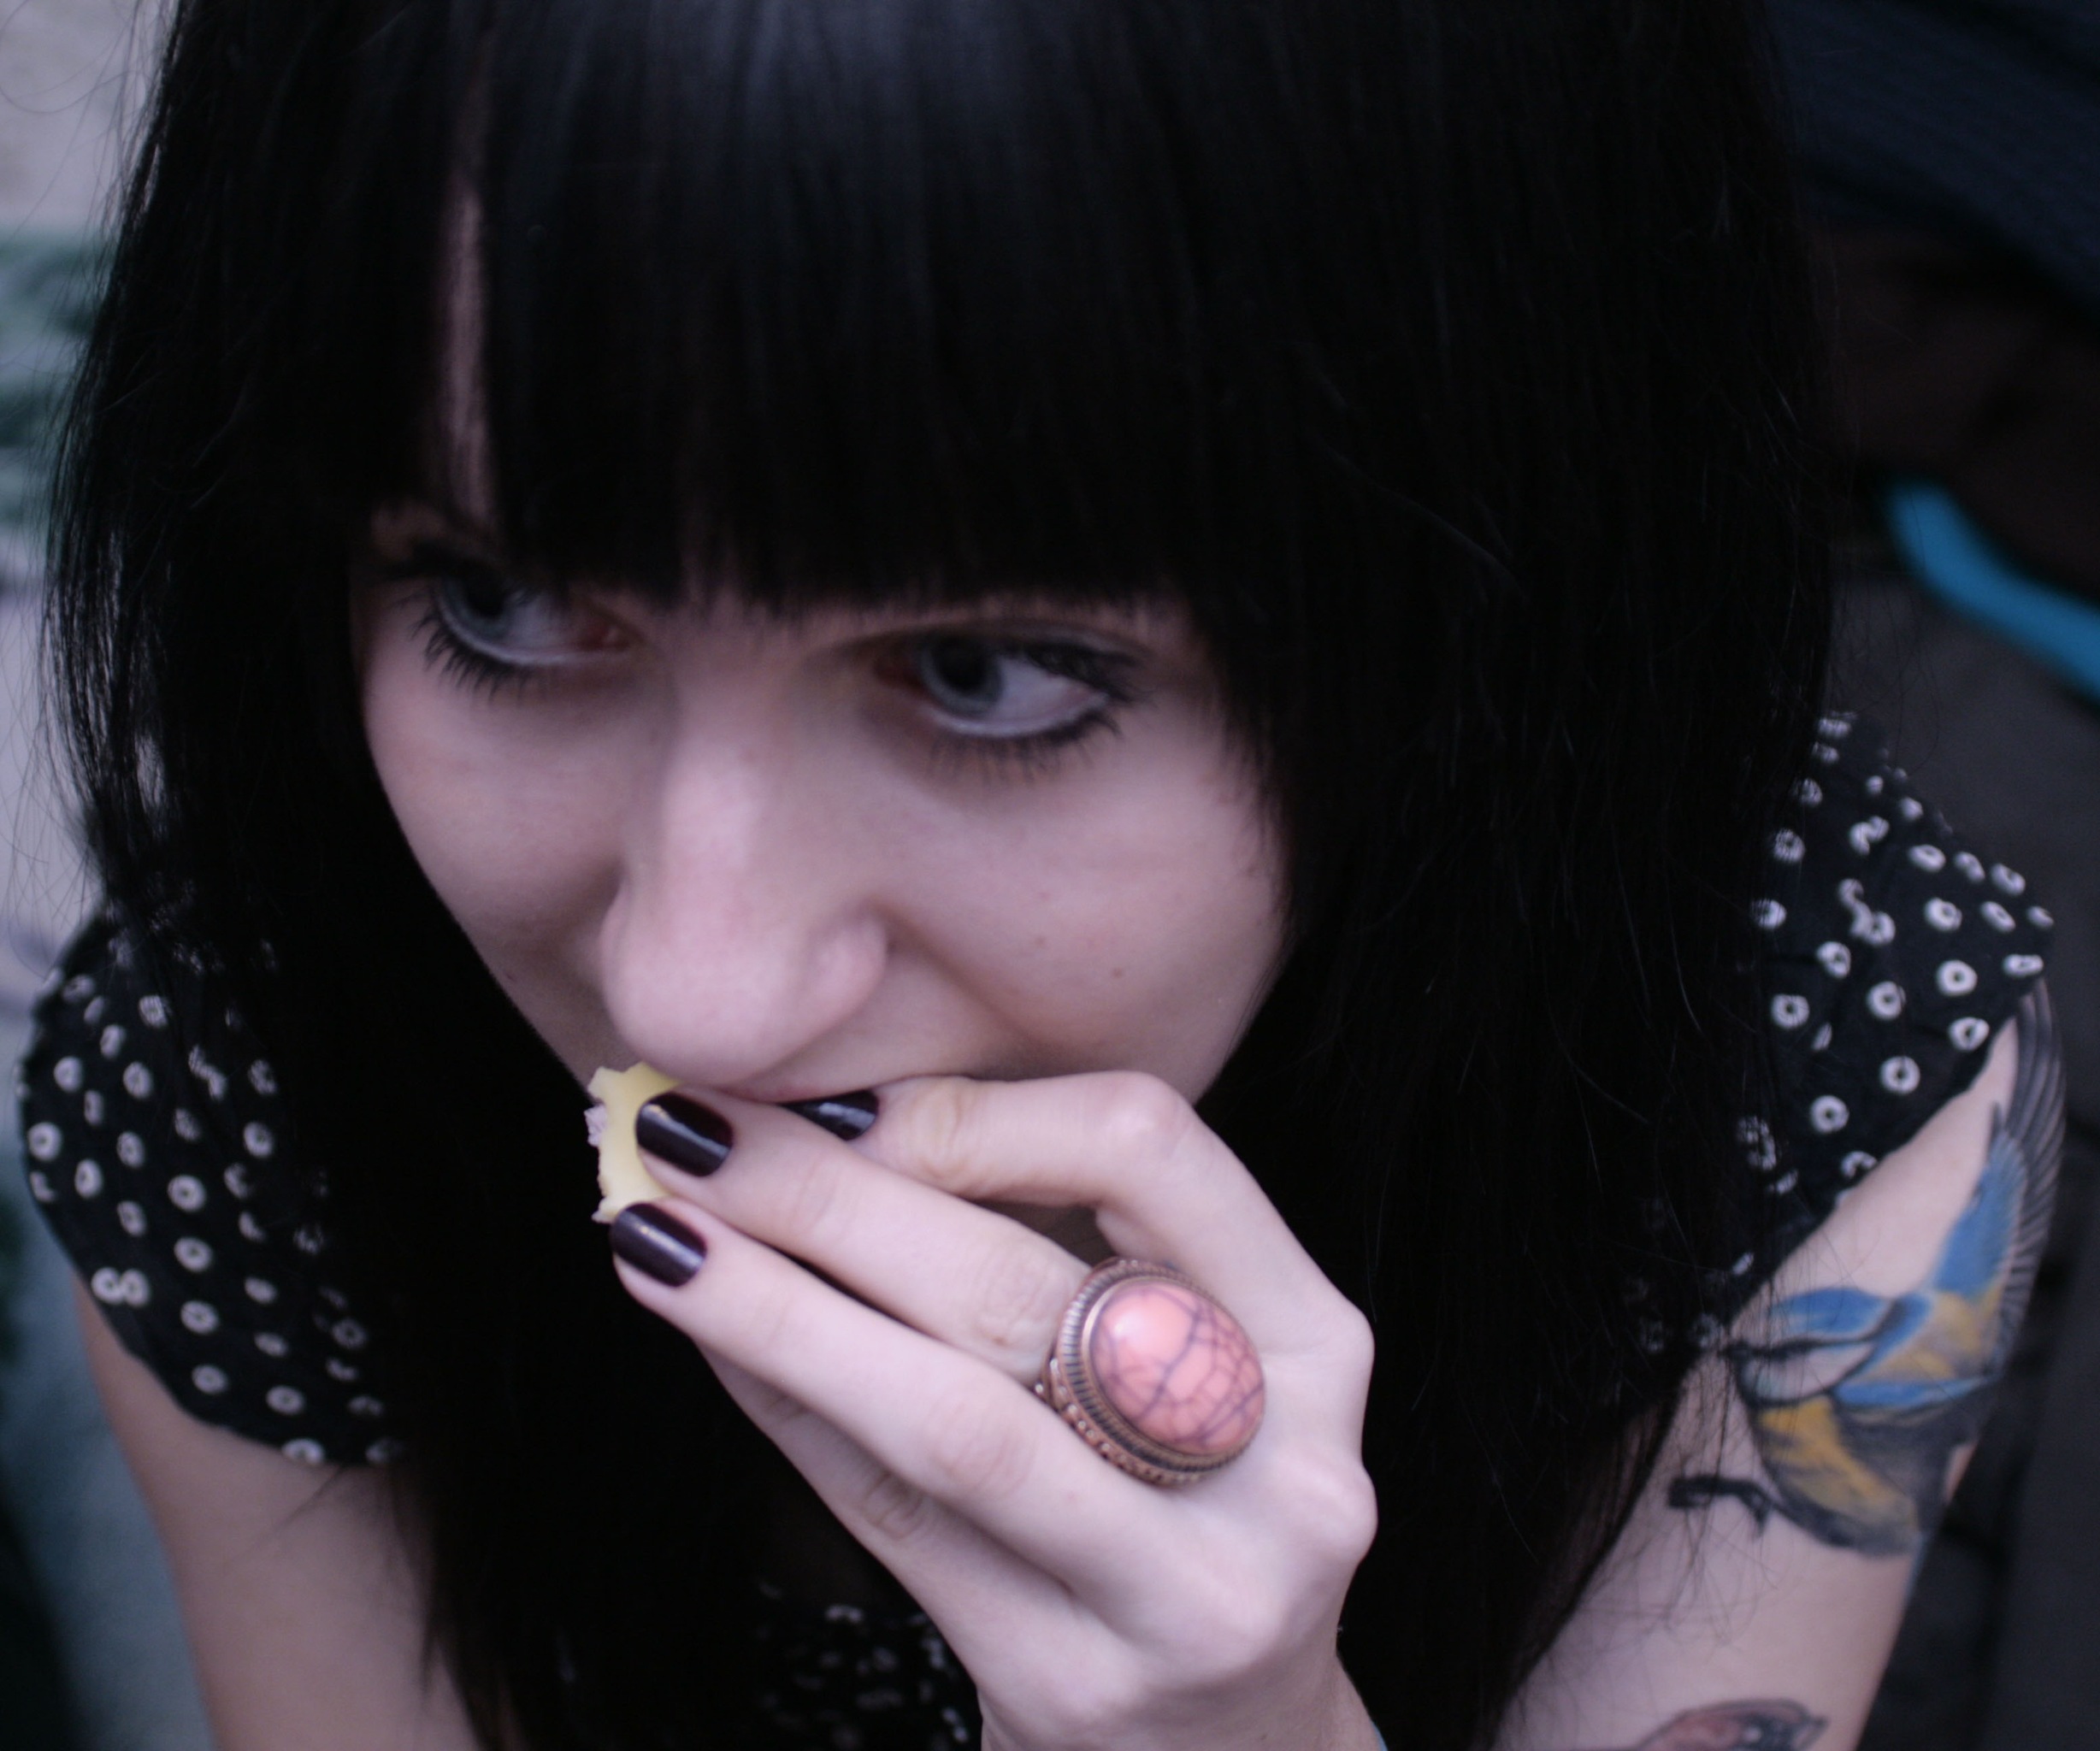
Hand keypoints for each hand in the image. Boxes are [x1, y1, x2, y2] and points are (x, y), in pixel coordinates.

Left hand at [610, 1072, 1380, 1750]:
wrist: (1232, 1748)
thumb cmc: (1185, 1499)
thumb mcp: (1187, 1354)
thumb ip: (1066, 1237)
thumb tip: (825, 1115)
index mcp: (1316, 1341)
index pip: (1149, 1152)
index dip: (973, 1113)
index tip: (833, 1102)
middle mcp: (1281, 1467)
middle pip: (1021, 1289)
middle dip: (827, 1197)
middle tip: (685, 1133)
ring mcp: (1184, 1594)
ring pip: (947, 1419)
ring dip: (775, 1310)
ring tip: (655, 1232)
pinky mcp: (1074, 1685)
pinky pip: (894, 1520)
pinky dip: (788, 1411)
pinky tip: (710, 1339)